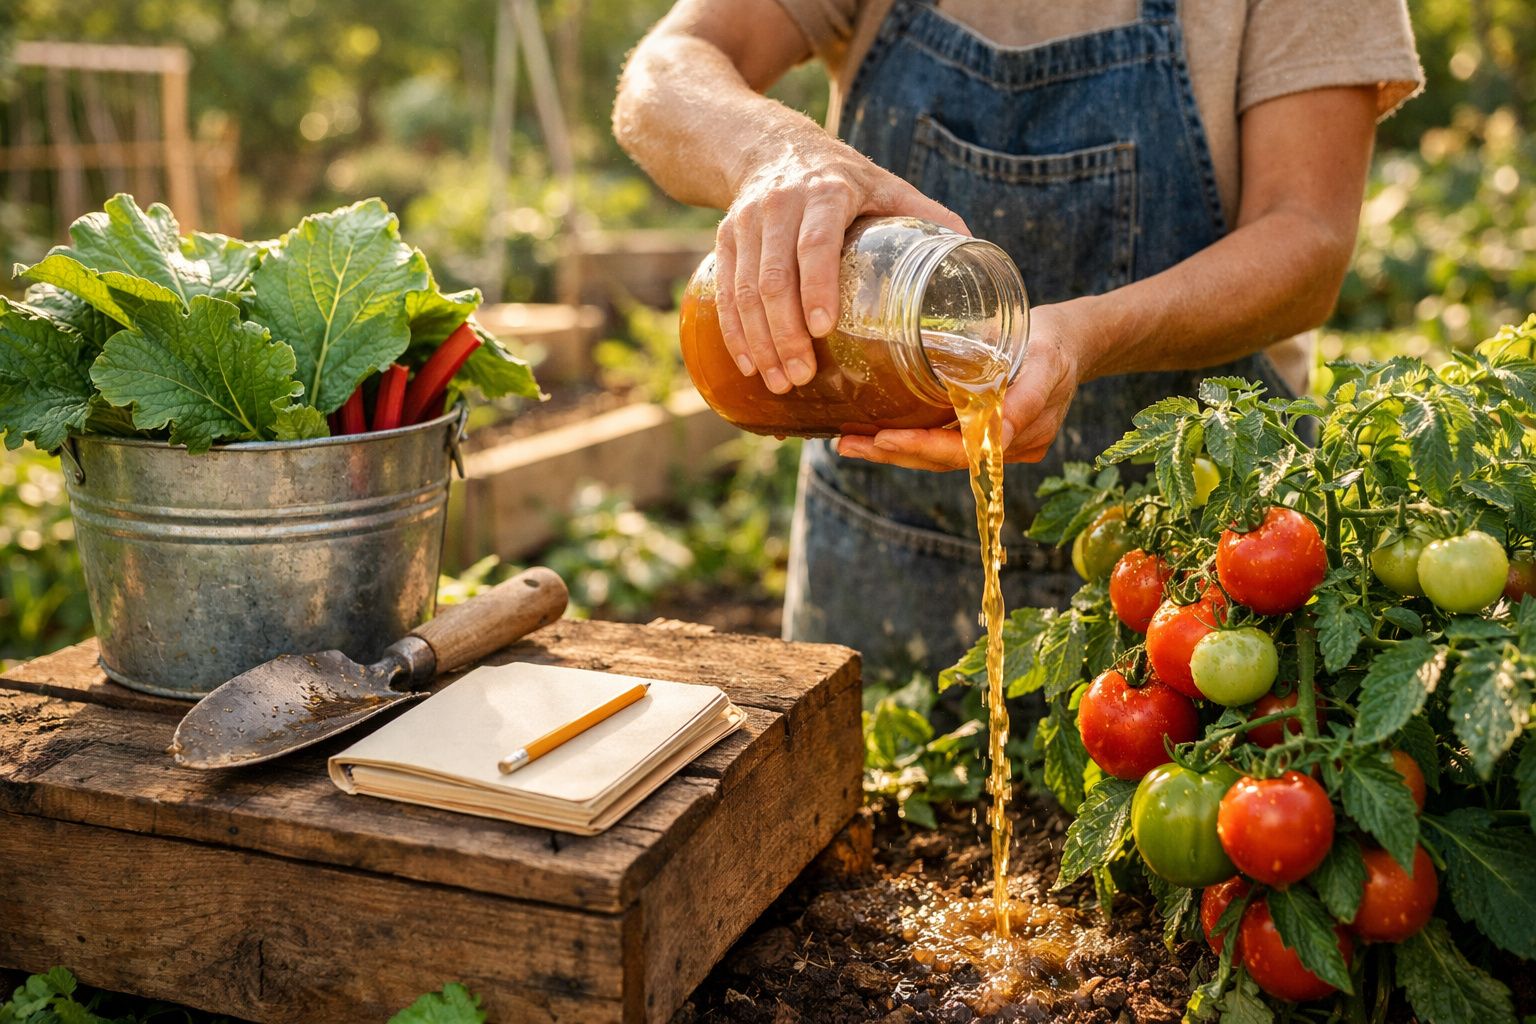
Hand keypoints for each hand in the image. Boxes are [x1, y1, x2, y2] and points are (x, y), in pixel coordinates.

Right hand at [717, 134, 967, 392]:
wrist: (772, 146)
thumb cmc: (843, 178)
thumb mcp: (887, 185)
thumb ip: (929, 217)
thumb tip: (977, 251)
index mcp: (827, 192)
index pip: (815, 242)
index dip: (816, 286)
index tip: (823, 329)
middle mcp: (780, 204)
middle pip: (774, 276)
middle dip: (785, 333)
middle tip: (801, 377)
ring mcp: (747, 222)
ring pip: (745, 289)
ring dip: (760, 341)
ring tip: (778, 382)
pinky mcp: (725, 238)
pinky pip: (725, 290)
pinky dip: (734, 331)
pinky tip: (748, 363)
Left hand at [835, 302, 1095, 471]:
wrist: (1073, 340)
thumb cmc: (1055, 341)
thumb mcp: (1046, 359)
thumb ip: (1026, 399)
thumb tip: (996, 432)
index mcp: (1024, 433)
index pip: (965, 452)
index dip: (924, 447)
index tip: (884, 438)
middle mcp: (1009, 448)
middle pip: (944, 460)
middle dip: (895, 453)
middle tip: (848, 444)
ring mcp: (996, 444)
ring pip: (938, 457)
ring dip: (893, 452)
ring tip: (847, 443)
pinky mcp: (984, 433)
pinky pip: (942, 444)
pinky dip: (908, 441)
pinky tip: (872, 435)